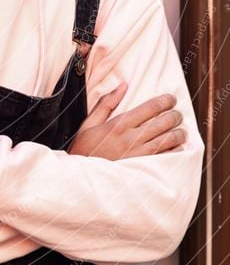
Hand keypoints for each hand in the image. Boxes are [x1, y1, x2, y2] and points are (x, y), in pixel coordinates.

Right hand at [67, 82, 186, 160]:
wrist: (83, 178)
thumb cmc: (84, 150)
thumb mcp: (89, 124)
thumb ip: (106, 103)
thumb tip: (122, 86)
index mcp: (120, 124)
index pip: (151, 107)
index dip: (166, 100)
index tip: (170, 99)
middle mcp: (132, 138)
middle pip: (164, 122)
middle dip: (175, 115)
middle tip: (177, 114)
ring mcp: (140, 154)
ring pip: (169, 139)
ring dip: (179, 133)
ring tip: (181, 131)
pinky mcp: (143, 168)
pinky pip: (167, 157)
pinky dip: (176, 151)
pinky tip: (177, 147)